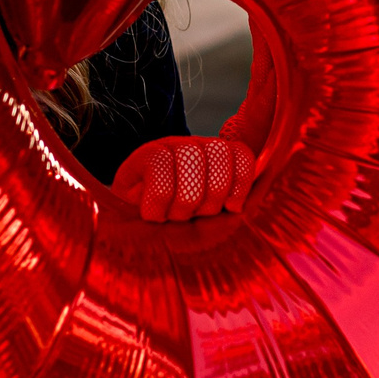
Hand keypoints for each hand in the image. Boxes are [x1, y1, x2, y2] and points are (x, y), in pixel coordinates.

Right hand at [114, 43, 274, 222]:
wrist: (129, 230)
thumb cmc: (176, 229)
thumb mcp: (210, 220)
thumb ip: (232, 209)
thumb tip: (250, 209)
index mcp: (220, 160)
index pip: (242, 154)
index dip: (241, 183)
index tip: (232, 208)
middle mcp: (197, 147)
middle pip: (219, 154)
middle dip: (210, 197)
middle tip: (194, 216)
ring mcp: (170, 146)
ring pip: (191, 158)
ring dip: (184, 200)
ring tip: (172, 217)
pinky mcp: (144, 155)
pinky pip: (159, 167)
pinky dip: (159, 199)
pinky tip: (154, 214)